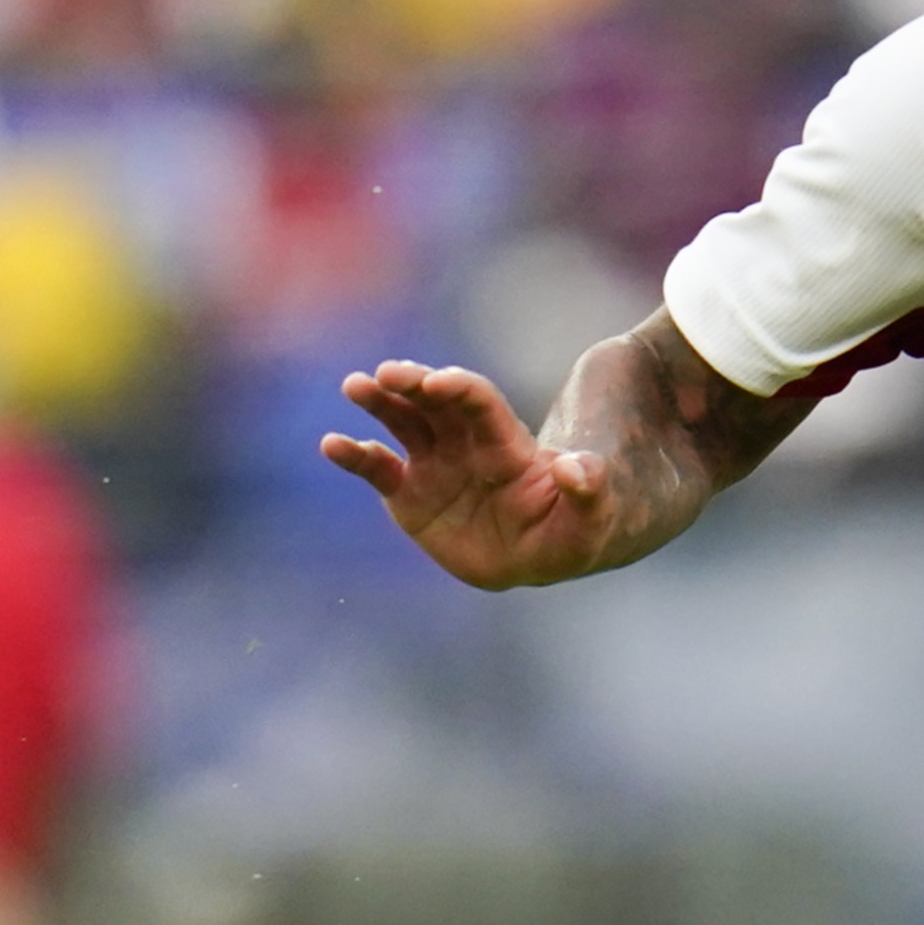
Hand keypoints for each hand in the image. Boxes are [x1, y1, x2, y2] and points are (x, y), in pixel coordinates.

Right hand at [324, 360, 617, 589]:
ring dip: (379, 402)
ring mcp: (434, 463)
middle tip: (386, 373)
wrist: (538, 551)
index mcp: (506, 444)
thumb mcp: (591, 514)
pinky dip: (355, 455)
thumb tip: (577, 470)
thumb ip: (588, 488)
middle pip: (435, 403)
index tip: (438, 381)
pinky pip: (378, 469)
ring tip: (356, 385)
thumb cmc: (569, 528)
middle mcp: (465, 443)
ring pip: (403, 422)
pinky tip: (332, 444)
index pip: (481, 404)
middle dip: (413, 384)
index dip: (461, 390)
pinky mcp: (409, 492)